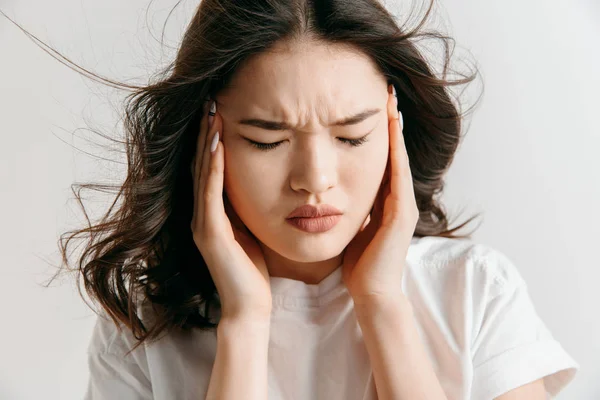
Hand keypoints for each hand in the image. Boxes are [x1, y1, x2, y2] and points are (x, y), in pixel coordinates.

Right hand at [190, 99, 271, 319]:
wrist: (250, 307)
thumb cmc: (257, 270)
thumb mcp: (254, 228)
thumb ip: (252, 207)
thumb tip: (268, 182)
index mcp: (214, 213)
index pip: (211, 168)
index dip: (213, 139)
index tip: (221, 110)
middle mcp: (202, 214)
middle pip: (202, 165)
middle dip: (206, 132)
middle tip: (212, 100)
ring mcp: (202, 223)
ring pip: (202, 175)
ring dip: (207, 143)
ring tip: (212, 113)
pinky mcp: (209, 234)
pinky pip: (210, 195)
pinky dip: (213, 169)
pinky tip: (217, 146)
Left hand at [341, 85, 418, 303]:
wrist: (371, 293)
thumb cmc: (358, 265)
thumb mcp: (351, 228)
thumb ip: (348, 209)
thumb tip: (330, 194)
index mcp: (383, 201)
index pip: (381, 158)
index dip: (378, 131)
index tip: (370, 103)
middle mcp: (397, 198)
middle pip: (393, 151)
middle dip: (391, 121)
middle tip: (386, 89)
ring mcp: (403, 205)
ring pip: (399, 158)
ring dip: (396, 129)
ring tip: (391, 101)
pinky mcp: (402, 214)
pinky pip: (399, 175)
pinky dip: (396, 151)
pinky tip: (392, 129)